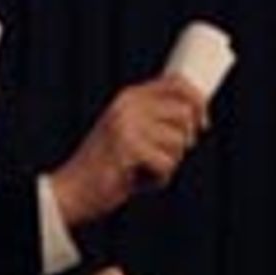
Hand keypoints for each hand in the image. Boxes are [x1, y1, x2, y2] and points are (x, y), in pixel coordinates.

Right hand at [48, 74, 207, 232]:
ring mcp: (127, 126)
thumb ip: (153, 119)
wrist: (72, 191)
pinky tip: (139, 182)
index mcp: (128, 97)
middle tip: (168, 157)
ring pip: (178, 142)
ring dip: (169, 163)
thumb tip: (194, 114)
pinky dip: (158, 179)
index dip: (198, 100)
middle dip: (185, 140)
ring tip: (145, 170)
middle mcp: (127, 106)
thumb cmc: (103, 167)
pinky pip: (167, 164)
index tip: (203, 121)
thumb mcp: (127, 132)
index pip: (176, 83)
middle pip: (184, 113)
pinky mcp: (129, 149)